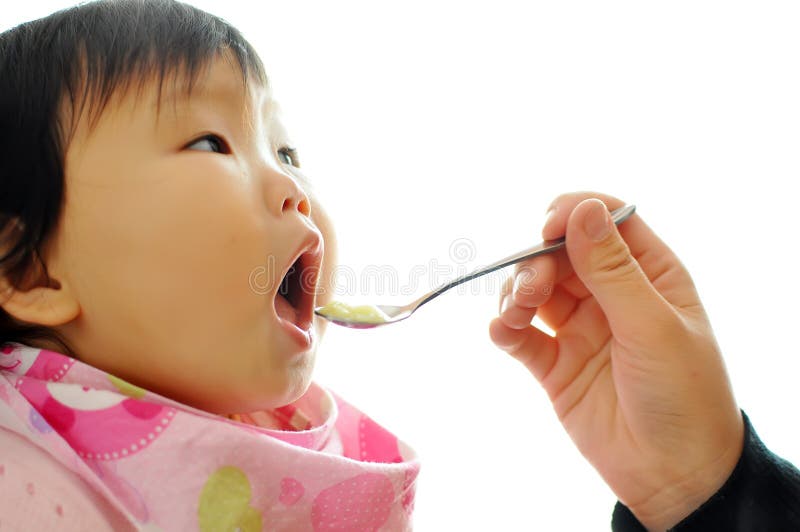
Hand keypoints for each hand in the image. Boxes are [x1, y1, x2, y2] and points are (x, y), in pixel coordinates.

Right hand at [488, 192, 743, 529]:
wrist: (674, 476)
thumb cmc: (684, 395)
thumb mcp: (652, 326)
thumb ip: (612, 269)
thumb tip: (583, 209)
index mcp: (650, 274)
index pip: (607, 221)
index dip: (574, 215)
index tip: (547, 228)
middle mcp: (611, 295)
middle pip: (560, 254)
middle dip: (537, 262)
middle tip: (531, 288)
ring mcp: (580, 329)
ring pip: (534, 290)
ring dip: (516, 292)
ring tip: (516, 313)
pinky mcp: (554, 365)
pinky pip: (520, 336)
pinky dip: (504, 328)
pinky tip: (502, 331)